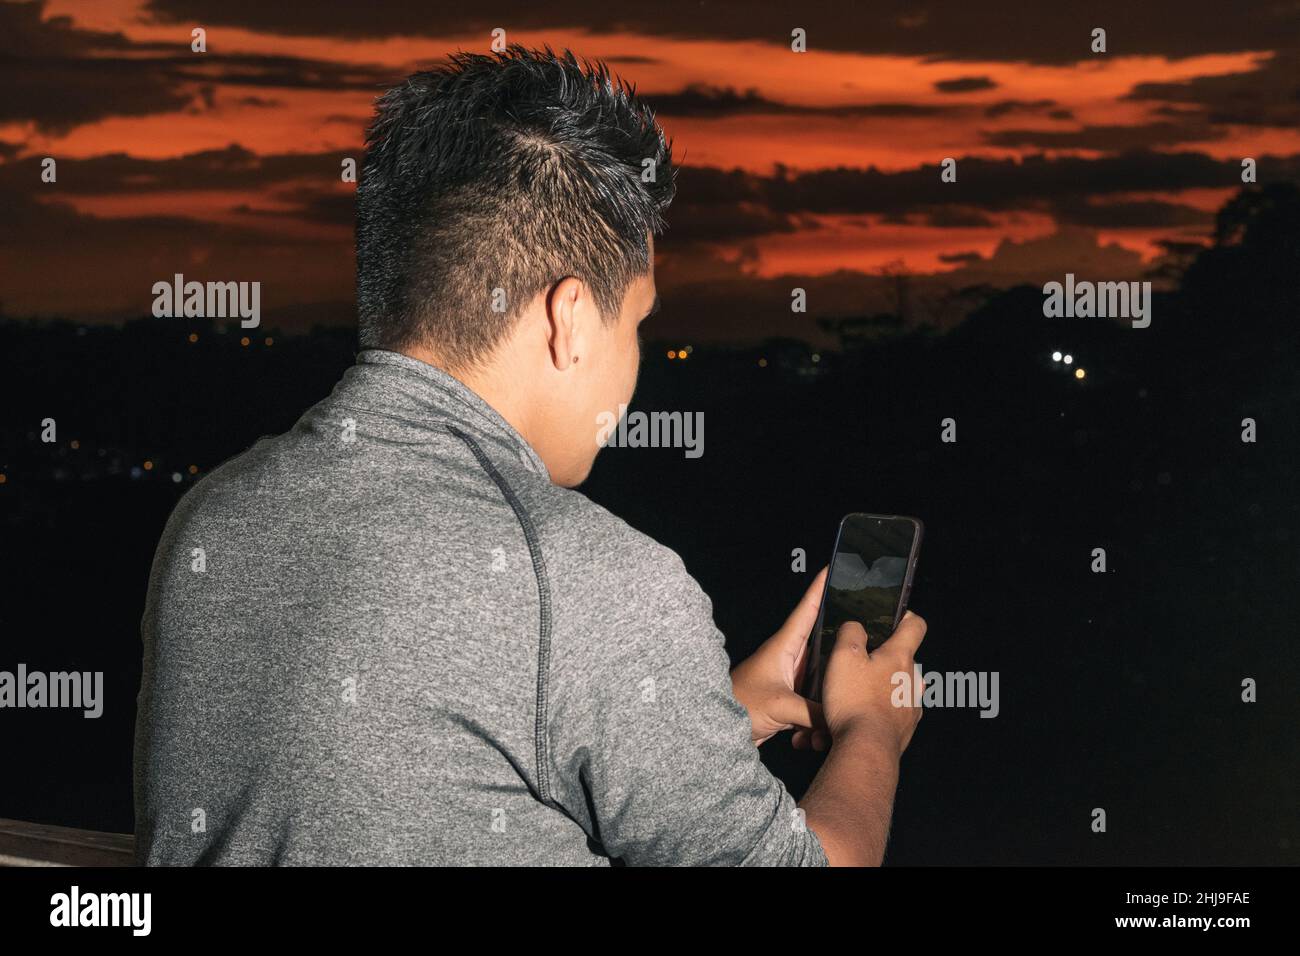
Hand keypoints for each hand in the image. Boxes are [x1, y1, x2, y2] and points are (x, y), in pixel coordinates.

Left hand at [730, 568, 830, 747]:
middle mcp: (788, 659)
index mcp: (783, 647)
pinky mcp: (788, 700)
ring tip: (844, 700)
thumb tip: (840, 716)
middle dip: (841, 640)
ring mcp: (789, 679)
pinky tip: (817, 735)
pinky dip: (819, 717)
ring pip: (822, 677)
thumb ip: (814, 711)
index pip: (806, 610)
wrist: (717, 730)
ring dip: (832, 693)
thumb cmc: (740, 706)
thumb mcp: (780, 706)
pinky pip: (814, 702)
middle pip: (822, 643)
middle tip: (866, 629)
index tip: (832, 568)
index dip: (819, 588)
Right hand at [821, 611, 926, 756]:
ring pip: (899, 687)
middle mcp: (913, 680)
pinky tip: (858, 716)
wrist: (866, 749)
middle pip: (904, 659)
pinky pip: (893, 712)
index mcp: (900, 656)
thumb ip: (851, 632)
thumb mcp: (843, 655)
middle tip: (857, 664)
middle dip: (883, 659)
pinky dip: (878, 710)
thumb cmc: (855, 701)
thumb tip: (856, 627)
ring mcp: (911, 706)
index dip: (906, 617)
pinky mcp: (905, 729)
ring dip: (881, 687)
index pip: (916, 626)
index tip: (894, 618)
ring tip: (854, 695)